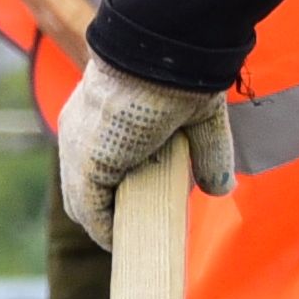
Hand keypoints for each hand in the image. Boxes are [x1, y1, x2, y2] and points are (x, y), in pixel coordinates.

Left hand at [51, 60, 229, 245]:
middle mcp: (77, 134)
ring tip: (137, 242)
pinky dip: (107, 232)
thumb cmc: (180, 73)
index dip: (114, 191)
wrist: (163, 55)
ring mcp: (76, 150)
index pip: (93, 166)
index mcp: (96, 116)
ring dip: (108, 227)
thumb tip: (221, 189)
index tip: (143, 203)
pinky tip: (127, 243)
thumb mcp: (198, 119)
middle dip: (109, 214)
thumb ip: (207, 155)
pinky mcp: (85, 166)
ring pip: (83, 205)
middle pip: (82, 191)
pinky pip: (91, 212)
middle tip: (141, 228)